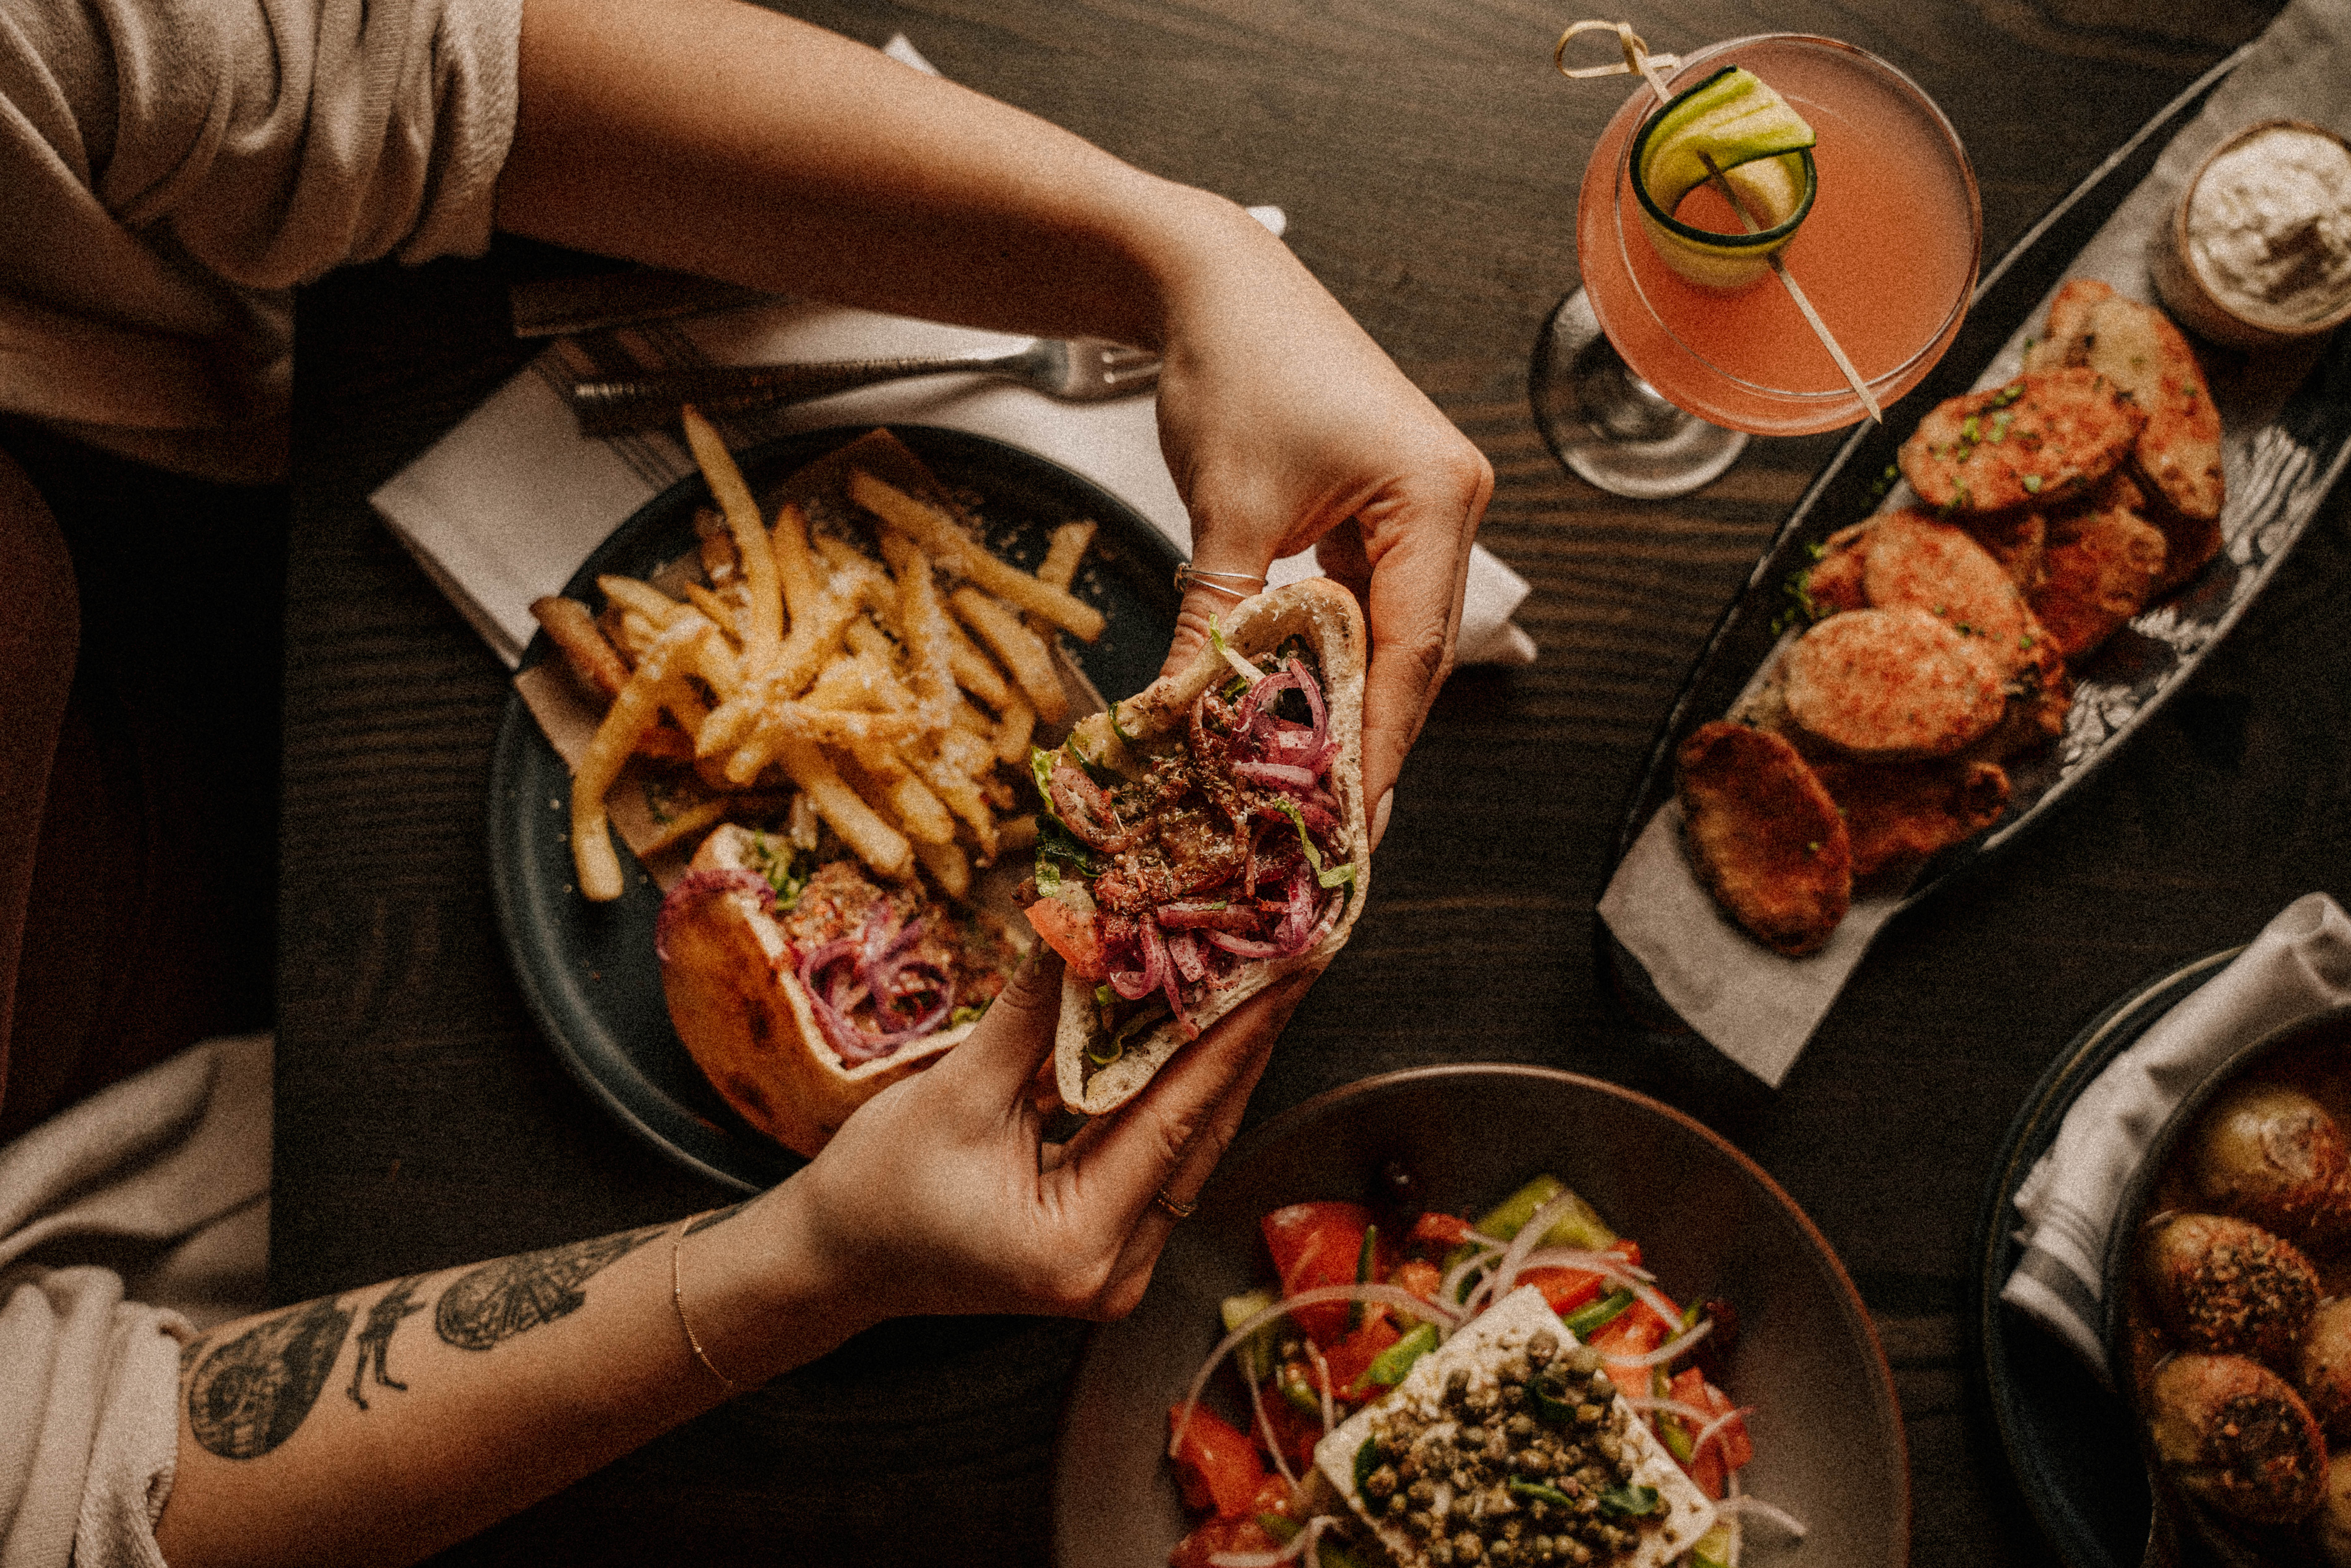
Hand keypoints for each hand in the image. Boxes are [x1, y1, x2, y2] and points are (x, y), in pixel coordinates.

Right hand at [784, 950, 1313, 1324]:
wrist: (837, 1260)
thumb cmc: (877, 1188)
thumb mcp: (955, 1092)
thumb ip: (1034, 1014)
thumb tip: (1088, 922)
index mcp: (1075, 1245)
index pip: (1176, 1120)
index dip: (1236, 1035)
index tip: (1288, 966)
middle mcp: (1115, 1272)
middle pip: (1199, 1135)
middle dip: (1243, 1039)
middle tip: (1287, 952)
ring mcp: (1119, 1267)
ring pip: (1190, 1145)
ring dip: (1219, 1061)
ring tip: (1259, 976)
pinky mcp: (1112, 1246)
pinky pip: (1163, 1156)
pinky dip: (1179, 1092)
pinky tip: (1204, 1029)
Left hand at [1146, 195, 1493, 839]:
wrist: (1210, 283)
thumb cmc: (1231, 368)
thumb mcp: (1224, 514)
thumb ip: (1218, 623)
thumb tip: (1183, 721)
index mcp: (1437, 494)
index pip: (1415, 648)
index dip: (1381, 741)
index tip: (1352, 816)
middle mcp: (1448, 503)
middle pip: (1414, 650)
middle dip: (1371, 737)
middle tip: (1335, 829)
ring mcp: (1420, 508)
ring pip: (1389, 634)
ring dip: (1349, 702)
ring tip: (1316, 789)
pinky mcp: (1382, 510)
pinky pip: (1364, 604)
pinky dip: (1331, 657)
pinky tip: (1303, 712)